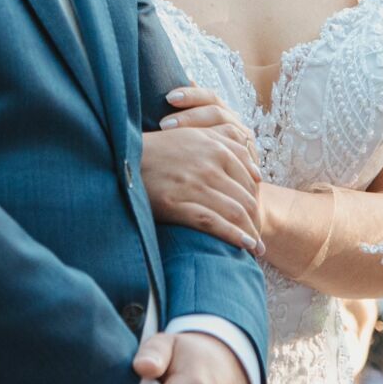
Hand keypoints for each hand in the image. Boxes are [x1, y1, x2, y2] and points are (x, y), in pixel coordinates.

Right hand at [141, 87, 261, 252]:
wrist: (123, 158)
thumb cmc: (159, 149)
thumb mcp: (194, 135)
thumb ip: (225, 143)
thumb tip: (255, 165)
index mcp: (215, 146)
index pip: (248, 177)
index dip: (256, 199)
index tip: (257, 215)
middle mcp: (209, 164)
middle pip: (245, 197)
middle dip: (255, 220)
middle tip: (260, 237)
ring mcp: (194, 184)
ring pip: (234, 212)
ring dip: (250, 232)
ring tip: (257, 248)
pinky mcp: (178, 204)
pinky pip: (214, 223)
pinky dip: (234, 237)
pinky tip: (245, 247)